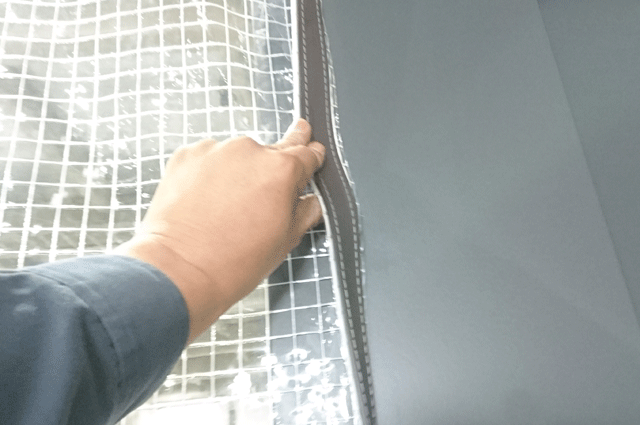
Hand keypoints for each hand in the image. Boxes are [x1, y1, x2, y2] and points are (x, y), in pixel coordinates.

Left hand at [116, 119, 324, 341]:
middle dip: (279, 158)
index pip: (307, 152)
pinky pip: (208, 160)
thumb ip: (305, 212)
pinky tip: (207, 202)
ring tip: (229, 207)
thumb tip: (310, 201)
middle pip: (274, 148)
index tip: (312, 153)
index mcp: (281, 170)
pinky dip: (210, 174)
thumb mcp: (286, 241)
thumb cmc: (232, 263)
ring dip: (239, 172)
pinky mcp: (186, 156)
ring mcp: (215, 151)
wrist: (180, 271)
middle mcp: (249, 152)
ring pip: (238, 155)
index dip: (312, 156)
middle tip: (283, 158)